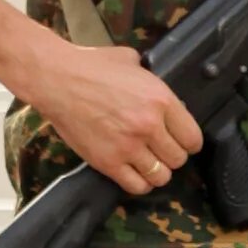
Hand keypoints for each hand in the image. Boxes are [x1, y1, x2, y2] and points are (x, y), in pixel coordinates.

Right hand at [23, 43, 201, 194]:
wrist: (54, 79)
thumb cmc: (88, 66)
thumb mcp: (130, 61)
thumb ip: (151, 79)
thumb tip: (158, 91)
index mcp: (161, 100)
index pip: (193, 138)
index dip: (187, 141)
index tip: (178, 140)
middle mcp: (149, 126)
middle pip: (178, 159)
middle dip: (169, 155)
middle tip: (157, 149)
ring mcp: (128, 146)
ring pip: (161, 176)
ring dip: (155, 171)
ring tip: (145, 162)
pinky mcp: (108, 162)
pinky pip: (137, 186)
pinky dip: (138, 182)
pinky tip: (132, 171)